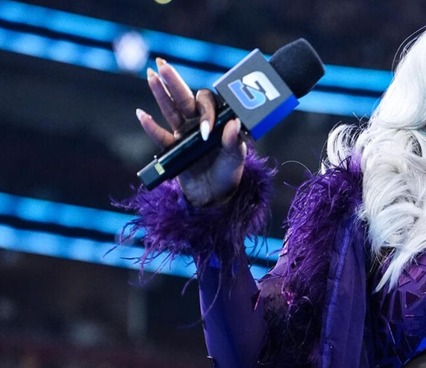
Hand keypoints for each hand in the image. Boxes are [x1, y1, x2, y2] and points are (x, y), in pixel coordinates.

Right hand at [135, 58, 245, 206]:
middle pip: (184, 99)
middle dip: (174, 81)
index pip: (208, 105)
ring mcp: (185, 134)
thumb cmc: (228, 175)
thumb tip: (234, 125)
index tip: (205, 132)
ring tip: (151, 75)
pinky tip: (141, 114)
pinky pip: (160, 136)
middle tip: (162, 64)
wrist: (215, 197)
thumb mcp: (236, 159)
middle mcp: (199, 124)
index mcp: (216, 122)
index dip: (206, 113)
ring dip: (160, 94)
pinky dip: (150, 126)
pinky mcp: (174, 149)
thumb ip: (234, 142)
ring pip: (171, 110)